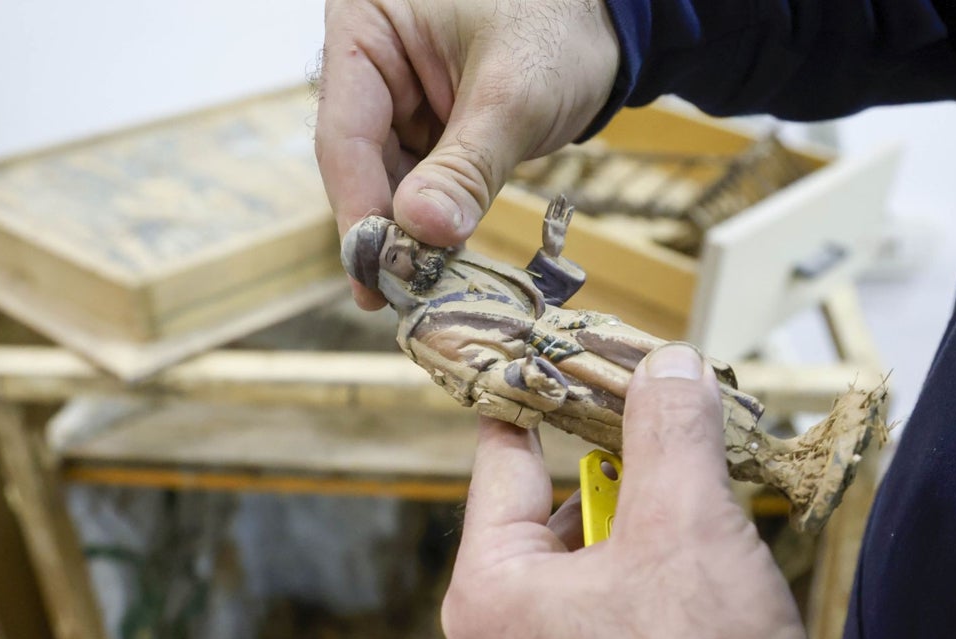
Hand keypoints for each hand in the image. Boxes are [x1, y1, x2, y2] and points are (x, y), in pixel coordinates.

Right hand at [316, 0, 619, 307]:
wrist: (610, 24)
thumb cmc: (561, 24)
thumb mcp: (514, 95)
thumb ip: (466, 166)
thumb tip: (423, 231)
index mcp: (366, 26)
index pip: (345, 133)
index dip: (357, 208)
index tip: (370, 271)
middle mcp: (369, 64)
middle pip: (359, 163)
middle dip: (383, 231)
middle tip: (394, 295)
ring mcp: (397, 100)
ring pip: (387, 182)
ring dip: (408, 236)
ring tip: (422, 289)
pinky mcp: (426, 130)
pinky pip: (420, 186)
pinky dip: (433, 224)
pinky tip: (442, 266)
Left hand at [442, 343, 805, 638]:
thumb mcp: (684, 522)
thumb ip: (667, 430)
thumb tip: (663, 365)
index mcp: (490, 586)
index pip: (504, 458)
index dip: (542, 399)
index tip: (570, 356)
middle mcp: (499, 633)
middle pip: (547, 508)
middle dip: (613, 469)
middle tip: (665, 427)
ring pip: (585, 559)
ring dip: (640, 525)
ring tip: (696, 503)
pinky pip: (605, 608)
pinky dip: (647, 576)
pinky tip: (697, 571)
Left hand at [542, 194, 575, 257]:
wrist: (553, 251)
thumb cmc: (548, 244)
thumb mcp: (546, 235)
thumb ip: (546, 227)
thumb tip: (545, 219)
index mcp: (547, 223)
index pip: (549, 211)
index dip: (551, 205)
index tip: (554, 198)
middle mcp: (553, 223)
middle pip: (556, 210)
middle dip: (559, 203)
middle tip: (561, 195)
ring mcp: (559, 225)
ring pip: (562, 213)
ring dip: (564, 206)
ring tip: (565, 199)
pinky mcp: (564, 228)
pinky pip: (567, 219)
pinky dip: (569, 214)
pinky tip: (571, 208)